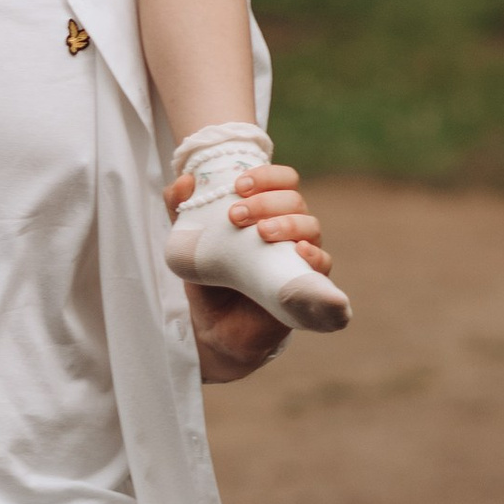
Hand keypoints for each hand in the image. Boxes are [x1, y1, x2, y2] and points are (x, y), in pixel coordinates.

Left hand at [162, 157, 331, 270]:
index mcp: (268, 212)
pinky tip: (299, 251)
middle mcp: (290, 230)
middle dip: (266, 202)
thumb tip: (184, 180)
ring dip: (288, 224)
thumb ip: (180, 210)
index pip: (282, 181)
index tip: (239, 184)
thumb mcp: (190, 242)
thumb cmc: (211, 277)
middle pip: (294, 200)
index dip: (267, 176)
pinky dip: (315, 254)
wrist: (216, 327)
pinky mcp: (308, 285)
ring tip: (261, 232)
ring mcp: (301, 257)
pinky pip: (324, 265)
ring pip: (311, 227)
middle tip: (236, 215)